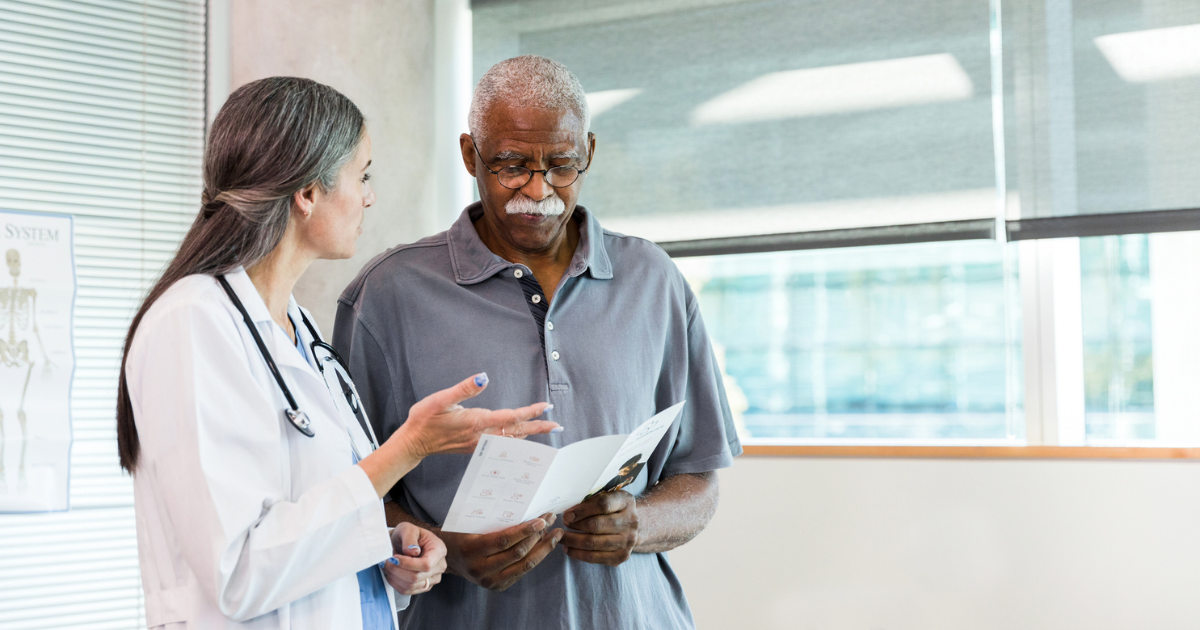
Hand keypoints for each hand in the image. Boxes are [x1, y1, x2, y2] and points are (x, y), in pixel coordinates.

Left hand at [383, 523, 447, 594]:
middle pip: (417, 577)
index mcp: (439, 550)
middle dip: (397, 570)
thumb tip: (412, 552)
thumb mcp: (407, 529)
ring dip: (395, 577)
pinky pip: (407, 591)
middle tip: (385, 562)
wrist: (406, 543)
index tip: (394, 558)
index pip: (426, 564)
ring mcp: (432, 578)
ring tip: (387, 566)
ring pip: (411, 586)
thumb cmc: (408, 535)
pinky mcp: (423, 586)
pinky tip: (391, 573)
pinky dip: (395, 583)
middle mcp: (439, 566)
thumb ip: (409, 538)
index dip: (408, 564)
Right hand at [400, 373, 559, 457]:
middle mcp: (481, 435)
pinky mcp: (474, 446)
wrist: (413, 443)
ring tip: (544, 430)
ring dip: (529, 434)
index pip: (511, 417)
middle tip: (558, 425)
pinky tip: (520, 438)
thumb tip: (484, 377)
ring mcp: (478, 443)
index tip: (546, 406)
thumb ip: (464, 388)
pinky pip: (502, 444)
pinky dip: (516, 440)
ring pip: (510, 439)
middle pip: (516, 431)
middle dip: (538, 427)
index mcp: (477, 422)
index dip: (530, 411)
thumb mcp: (441, 399)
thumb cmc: (425, 419)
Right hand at [440, 513, 563, 590]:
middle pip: (518, 554)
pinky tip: (544, 545)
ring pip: (525, 566)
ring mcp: (490, 582)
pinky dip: (536, 558)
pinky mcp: (498, 586)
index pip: (505, 541)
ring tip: (555, 534)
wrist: (448, 558)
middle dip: (539, 536)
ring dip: (543, 549)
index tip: (542, 519)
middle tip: (551, 520)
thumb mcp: (470, 524)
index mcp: (472, 551)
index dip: (525, 530)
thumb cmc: (460, 533)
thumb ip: (492, 521)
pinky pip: (522, 572)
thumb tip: (524, 508)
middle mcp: (481, 570)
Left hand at [560, 491, 638, 565]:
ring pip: (593, 543)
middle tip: (562, 526)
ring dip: (573, 541)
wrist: (632, 525)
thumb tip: (568, 512)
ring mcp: (628, 540)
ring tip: (561, 538)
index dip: (582, 510)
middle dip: (575, 526)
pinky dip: (578, 554)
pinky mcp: (622, 556)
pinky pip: (595, 557)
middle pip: (596, 525)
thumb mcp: (607, 496)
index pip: (602, 504)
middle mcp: (630, 521)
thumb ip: (591, 500)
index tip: (567, 515)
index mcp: (626, 501)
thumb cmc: (613, 508)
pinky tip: (569, 549)